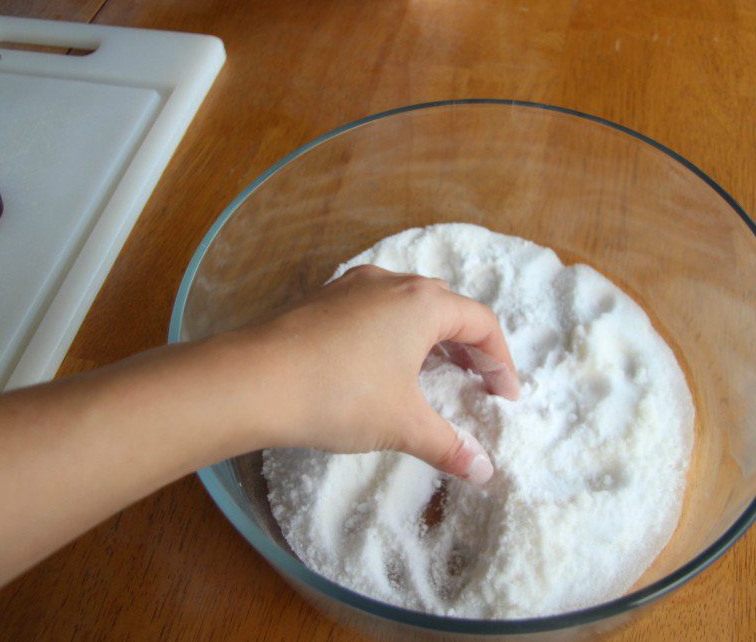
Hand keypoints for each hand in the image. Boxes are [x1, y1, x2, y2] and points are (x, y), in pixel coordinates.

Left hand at [233, 264, 519, 482]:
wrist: (252, 381)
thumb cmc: (339, 395)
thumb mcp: (403, 425)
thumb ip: (448, 445)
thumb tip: (483, 471)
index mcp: (422, 303)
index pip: (481, 322)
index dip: (500, 361)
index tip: (504, 397)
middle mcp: (390, 283)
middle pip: (446, 307)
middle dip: (467, 347)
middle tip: (474, 384)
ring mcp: (351, 287)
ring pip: (406, 306)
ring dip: (428, 339)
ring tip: (432, 375)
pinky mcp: (321, 300)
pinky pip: (372, 311)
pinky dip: (392, 335)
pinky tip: (379, 368)